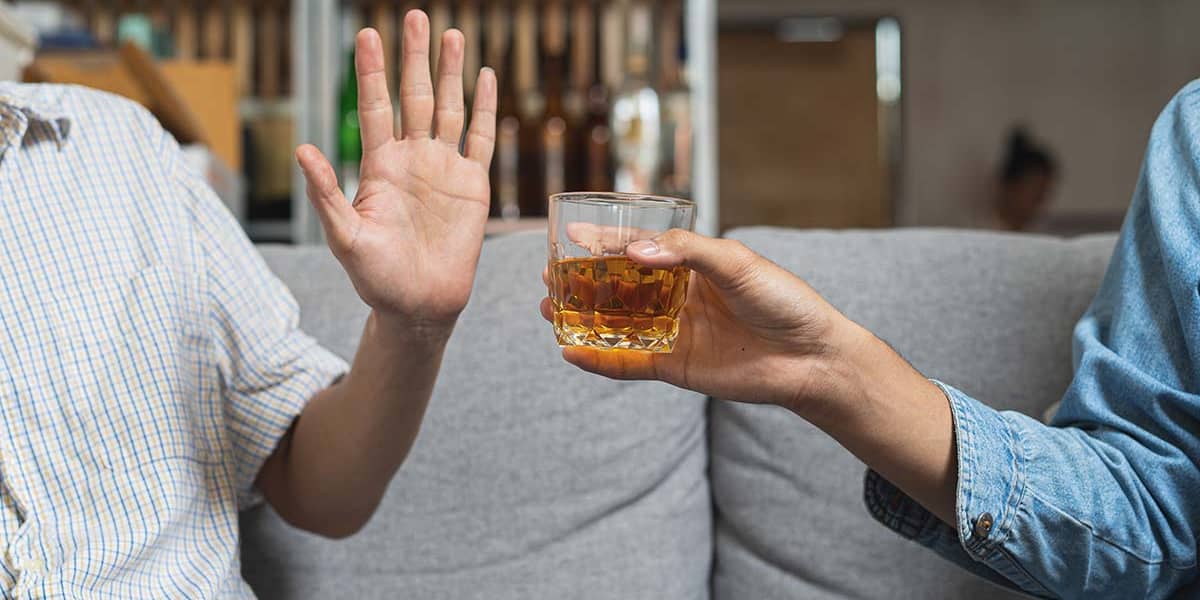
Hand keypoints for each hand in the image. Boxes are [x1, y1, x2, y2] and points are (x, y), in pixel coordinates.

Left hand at [296, 11, 496, 337]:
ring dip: (450, 73)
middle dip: (414, 58)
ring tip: (452, 34)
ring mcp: (445, 170)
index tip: (367, 34)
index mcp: (380, 167)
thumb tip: (302, 149)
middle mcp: (413, 160)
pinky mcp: (473, 186)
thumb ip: (327, 194)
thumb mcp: (345, 238)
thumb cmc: (377, 279)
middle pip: (413, 97)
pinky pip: (481, 140)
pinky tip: (485, 78)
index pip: (375, 108)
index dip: (372, 72)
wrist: (420, 307)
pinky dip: (484, 109)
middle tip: (416, 17)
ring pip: (448, 109)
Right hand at [540, 229, 868, 411]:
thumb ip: (685, 252)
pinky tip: (571, 352)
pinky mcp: (675, 366)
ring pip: (616, 324)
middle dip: (581, 280)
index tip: (570, 234)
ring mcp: (673, 332)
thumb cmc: (782, 299)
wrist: (810, 356)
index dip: (603, 241)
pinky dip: (599, 360)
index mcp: (690, 265)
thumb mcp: (736, 262)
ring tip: (549, 308)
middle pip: (617, 286)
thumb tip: (633, 251)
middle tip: (549, 274)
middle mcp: (676, 297)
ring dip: (581, 318)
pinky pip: (628, 363)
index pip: (636, 248)